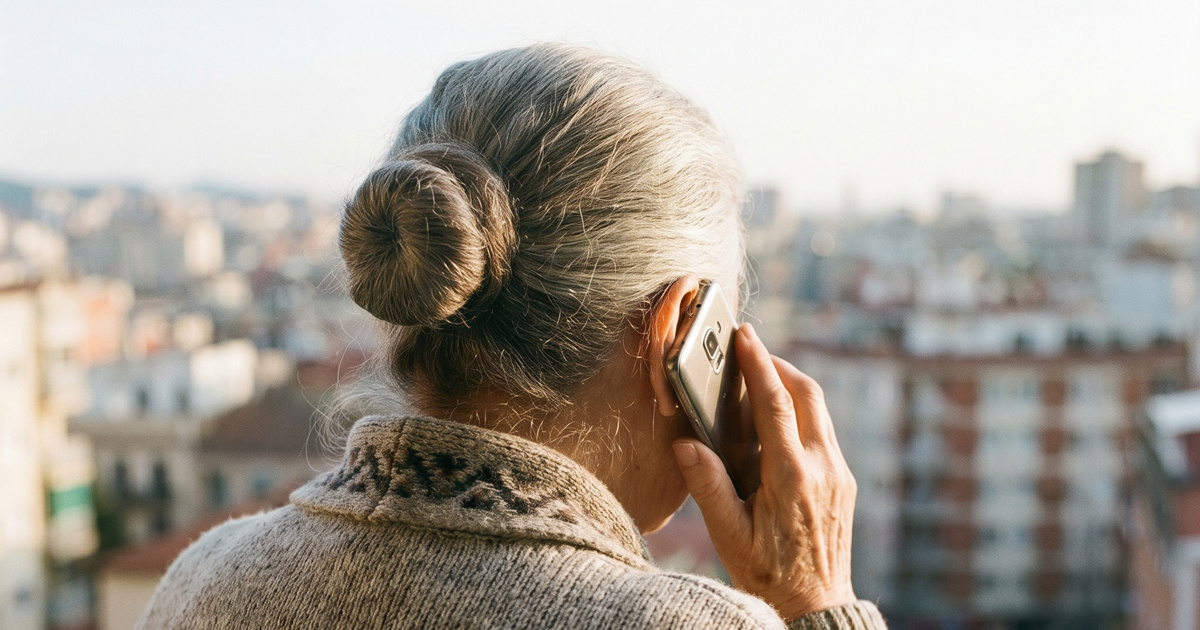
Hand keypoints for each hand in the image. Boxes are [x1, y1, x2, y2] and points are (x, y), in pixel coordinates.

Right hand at [672, 323, 857, 620]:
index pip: (775, 403)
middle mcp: (822, 467)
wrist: (816, 606)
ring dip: (791, 387)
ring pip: (819, 409)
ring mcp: (838, 473)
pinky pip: (823, 432)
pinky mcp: (844, 482)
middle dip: (778, 364)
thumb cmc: (768, 575)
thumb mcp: (729, 535)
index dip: (758, 364)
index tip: (745, 335)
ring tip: (759, 383)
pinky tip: (775, 426)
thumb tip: (686, 444)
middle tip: (750, 352)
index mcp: (791, 476)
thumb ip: (708, 486)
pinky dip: (800, 413)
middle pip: (806, 393)